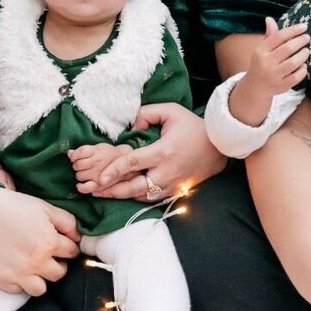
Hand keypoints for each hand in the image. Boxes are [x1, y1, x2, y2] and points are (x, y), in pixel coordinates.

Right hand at [0, 189, 80, 295]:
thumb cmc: (15, 207)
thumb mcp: (46, 208)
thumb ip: (68, 222)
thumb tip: (78, 238)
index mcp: (49, 242)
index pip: (71, 253)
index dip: (68, 247)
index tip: (61, 245)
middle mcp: (36, 261)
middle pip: (59, 273)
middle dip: (57, 264)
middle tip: (48, 255)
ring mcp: (18, 273)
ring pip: (41, 289)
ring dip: (41, 278)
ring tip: (35, 265)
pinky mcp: (3, 280)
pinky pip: (19, 291)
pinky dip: (21, 282)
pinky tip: (17, 267)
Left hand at [69, 143, 129, 192]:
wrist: (125, 162)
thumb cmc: (108, 154)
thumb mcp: (97, 148)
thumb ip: (82, 150)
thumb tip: (69, 153)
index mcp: (95, 151)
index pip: (79, 153)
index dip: (75, 156)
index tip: (76, 157)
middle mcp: (96, 162)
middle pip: (77, 165)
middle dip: (77, 165)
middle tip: (83, 165)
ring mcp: (97, 174)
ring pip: (79, 176)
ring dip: (80, 174)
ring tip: (86, 172)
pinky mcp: (99, 184)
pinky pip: (85, 188)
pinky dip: (80, 187)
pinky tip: (80, 185)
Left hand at [92, 104, 226, 199]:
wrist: (219, 146)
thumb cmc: (193, 127)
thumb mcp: (171, 111)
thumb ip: (147, 113)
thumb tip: (130, 126)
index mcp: (163, 152)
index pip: (133, 163)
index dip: (114, 171)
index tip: (99, 177)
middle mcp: (166, 172)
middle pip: (133, 188)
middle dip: (111, 191)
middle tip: (91, 190)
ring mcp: (172, 184)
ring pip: (141, 197)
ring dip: (121, 196)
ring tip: (102, 194)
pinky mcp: (176, 191)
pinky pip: (152, 199)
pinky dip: (136, 198)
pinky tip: (123, 194)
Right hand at [231, 18, 308, 123]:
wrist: (255, 86)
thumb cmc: (262, 63)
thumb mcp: (262, 49)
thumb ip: (269, 36)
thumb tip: (269, 19)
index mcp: (261, 51)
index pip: (278, 36)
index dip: (293, 30)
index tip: (304, 26)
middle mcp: (266, 63)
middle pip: (288, 49)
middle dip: (300, 41)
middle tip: (307, 38)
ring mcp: (274, 75)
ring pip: (293, 63)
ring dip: (303, 55)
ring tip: (306, 51)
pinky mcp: (281, 86)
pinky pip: (296, 77)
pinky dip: (302, 70)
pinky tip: (303, 65)